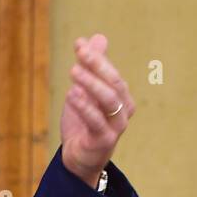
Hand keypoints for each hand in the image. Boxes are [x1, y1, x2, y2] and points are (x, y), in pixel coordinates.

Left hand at [60, 33, 135, 186]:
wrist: (79, 159)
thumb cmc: (83, 124)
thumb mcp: (85, 92)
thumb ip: (91, 68)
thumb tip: (98, 37)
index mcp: (122, 97)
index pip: (112, 73)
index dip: (97, 57)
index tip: (79, 43)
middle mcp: (123, 110)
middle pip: (114, 83)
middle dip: (97, 65)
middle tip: (80, 51)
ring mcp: (116, 126)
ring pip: (109, 100)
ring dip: (91, 84)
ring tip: (73, 71)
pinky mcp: (104, 141)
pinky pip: (96, 121)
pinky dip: (85, 106)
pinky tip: (72, 94)